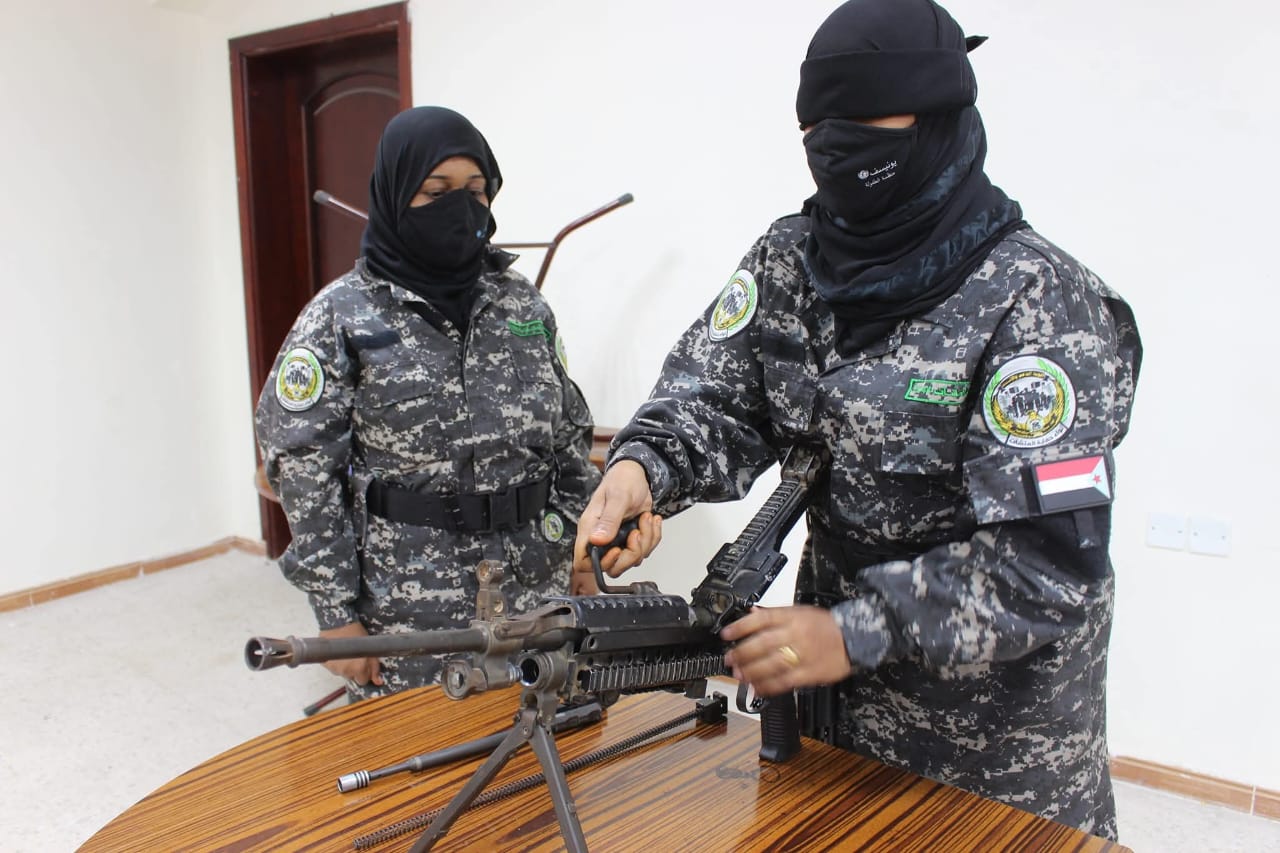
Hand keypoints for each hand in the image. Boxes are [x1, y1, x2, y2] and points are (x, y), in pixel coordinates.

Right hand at [318, 622, 383, 685]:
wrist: (338, 623)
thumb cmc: (355, 632)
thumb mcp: (370, 648)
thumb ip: (374, 667)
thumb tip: (378, 681)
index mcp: (358, 668)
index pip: (363, 681)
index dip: (365, 672)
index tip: (365, 664)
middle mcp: (345, 671)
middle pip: (352, 677)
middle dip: (355, 670)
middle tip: (356, 657)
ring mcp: (334, 669)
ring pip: (342, 673)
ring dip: (345, 667)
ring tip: (347, 653)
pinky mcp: (325, 664)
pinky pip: (333, 668)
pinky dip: (336, 663)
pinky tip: (339, 653)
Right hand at [571, 461, 661, 593]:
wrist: (638, 474)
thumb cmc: (622, 480)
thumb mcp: (618, 497)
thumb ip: (609, 519)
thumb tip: (597, 540)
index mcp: (590, 528)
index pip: (583, 561)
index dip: (600, 563)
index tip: (617, 549)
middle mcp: (601, 538)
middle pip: (612, 567)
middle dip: (631, 553)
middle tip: (637, 532)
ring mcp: (616, 540)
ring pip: (631, 560)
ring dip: (646, 542)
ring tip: (646, 519)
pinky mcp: (630, 539)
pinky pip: (643, 550)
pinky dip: (653, 537)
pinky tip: (650, 520)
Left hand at [720, 605, 852, 696]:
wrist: (853, 638)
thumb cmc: (826, 625)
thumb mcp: (800, 611)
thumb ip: (775, 614)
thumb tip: (751, 613)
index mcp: (793, 616)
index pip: (762, 619)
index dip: (741, 626)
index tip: (726, 634)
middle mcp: (796, 634)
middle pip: (763, 643)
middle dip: (742, 653)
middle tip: (729, 659)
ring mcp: (804, 654)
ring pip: (772, 664)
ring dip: (752, 671)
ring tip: (740, 674)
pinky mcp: (810, 673)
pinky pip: (786, 681)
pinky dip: (769, 686)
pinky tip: (758, 688)